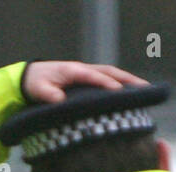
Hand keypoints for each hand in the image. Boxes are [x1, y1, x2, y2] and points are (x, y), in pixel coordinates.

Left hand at [22, 61, 148, 103]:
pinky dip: (120, 84)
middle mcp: (83, 69)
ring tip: (145, 90)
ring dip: (128, 81)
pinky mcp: (87, 78)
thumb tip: (59, 99)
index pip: (94, 76)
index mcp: (73, 71)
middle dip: (128, 79)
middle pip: (110, 72)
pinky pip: (107, 79)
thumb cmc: (35, 83)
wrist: (30, 76)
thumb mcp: (38, 89)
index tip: (119, 92)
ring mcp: (86, 72)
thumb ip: (48, 94)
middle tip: (145, 88)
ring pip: (111, 74)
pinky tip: (130, 94)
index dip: (106, 83)